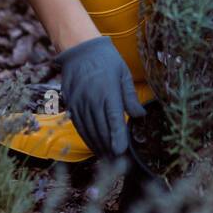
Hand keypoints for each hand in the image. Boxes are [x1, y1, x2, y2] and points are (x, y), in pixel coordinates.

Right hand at [57, 35, 144, 157]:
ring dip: (98, 146)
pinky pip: (79, 125)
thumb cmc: (107, 61)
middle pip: (101, 130)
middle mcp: (93, 100)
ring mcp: (80, 103)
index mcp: (109, 93)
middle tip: (117, 162)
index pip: (114, 121)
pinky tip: (93, 145)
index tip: (121, 152)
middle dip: (109, 148)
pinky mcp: (72, 104)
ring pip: (89, 130)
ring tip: (106, 158)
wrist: (81, 49)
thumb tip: (140, 116)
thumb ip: (130, 98)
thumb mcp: (124, 75)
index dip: (117, 138)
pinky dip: (87, 137)